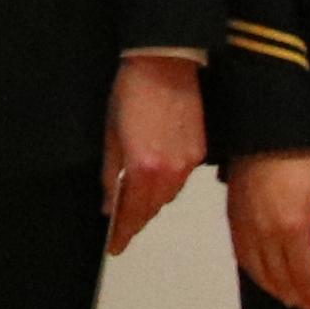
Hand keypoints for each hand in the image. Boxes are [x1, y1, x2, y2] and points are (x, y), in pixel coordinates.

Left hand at [99, 52, 205, 255]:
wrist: (166, 63)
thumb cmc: (133, 92)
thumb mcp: (111, 134)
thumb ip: (113, 174)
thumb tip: (110, 203)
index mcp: (143, 169)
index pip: (132, 214)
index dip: (123, 232)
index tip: (115, 246)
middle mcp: (169, 172)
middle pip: (152, 209)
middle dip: (136, 218)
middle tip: (123, 226)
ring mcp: (188, 163)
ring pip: (168, 196)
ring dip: (152, 201)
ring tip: (137, 202)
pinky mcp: (199, 152)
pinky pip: (181, 179)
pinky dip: (167, 183)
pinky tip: (156, 177)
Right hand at [225, 148, 309, 308]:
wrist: (267, 133)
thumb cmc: (304, 160)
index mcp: (293, 229)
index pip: (305, 276)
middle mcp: (266, 234)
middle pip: (281, 280)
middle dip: (298, 298)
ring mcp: (246, 228)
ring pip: (259, 273)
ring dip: (275, 291)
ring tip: (290, 299)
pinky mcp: (233, 219)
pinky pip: (241, 257)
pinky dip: (254, 274)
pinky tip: (264, 278)